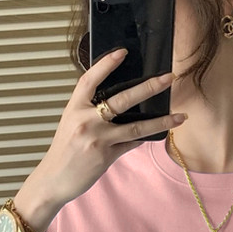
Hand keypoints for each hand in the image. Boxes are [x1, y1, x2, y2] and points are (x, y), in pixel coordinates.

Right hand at [34, 48, 186, 208]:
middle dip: (148, 87)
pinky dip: (143, 138)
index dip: (106, 64)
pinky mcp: (106, 156)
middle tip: (168, 77)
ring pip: (136, 126)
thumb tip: (120, 105)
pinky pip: (130, 144)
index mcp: (74, 108)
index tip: (122, 52)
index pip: (90, 80)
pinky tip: (157, 133)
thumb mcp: (71, 124)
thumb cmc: (63, 151)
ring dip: (161, 120)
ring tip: (180, 116)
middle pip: (122, 99)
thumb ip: (91, 112)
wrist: (53, 179)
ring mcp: (98, 139)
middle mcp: (86, 121)